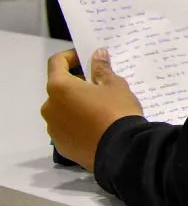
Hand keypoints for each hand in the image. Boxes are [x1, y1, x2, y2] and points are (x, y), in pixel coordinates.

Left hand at [43, 49, 143, 170]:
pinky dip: (77, 122)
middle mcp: (49, 107)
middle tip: (101, 85)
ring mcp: (53, 128)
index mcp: (59, 88)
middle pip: (59, 87)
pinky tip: (97, 126)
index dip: (71, 56)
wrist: (121, 150)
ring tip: (101, 108)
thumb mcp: (115, 85)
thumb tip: (97, 55)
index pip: (56, 62)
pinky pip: (66, 127)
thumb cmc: (116, 110)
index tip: (88, 58)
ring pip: (62, 109)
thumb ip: (102, 69)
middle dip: (77, 83)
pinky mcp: (60, 145)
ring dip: (76, 104)